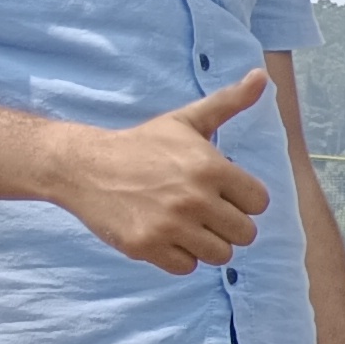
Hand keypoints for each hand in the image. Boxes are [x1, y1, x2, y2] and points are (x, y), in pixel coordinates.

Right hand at [47, 73, 271, 273]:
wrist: (83, 166)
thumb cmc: (142, 144)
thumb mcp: (187, 121)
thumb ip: (229, 103)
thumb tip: (262, 76)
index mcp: (211, 168)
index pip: (259, 203)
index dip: (243, 199)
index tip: (221, 192)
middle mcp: (194, 198)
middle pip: (245, 234)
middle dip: (228, 224)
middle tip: (203, 211)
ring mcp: (169, 225)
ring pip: (220, 255)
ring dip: (207, 243)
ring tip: (186, 224)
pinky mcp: (146, 247)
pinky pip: (187, 267)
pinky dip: (179, 256)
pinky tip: (165, 235)